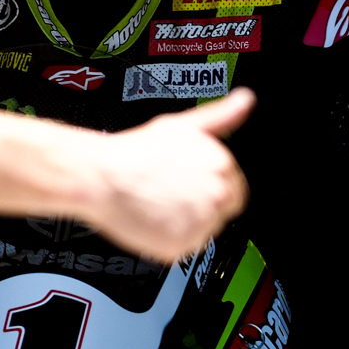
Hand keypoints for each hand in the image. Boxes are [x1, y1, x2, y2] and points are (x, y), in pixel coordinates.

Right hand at [79, 88, 252, 262]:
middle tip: (171, 196)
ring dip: (186, 223)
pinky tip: (153, 219)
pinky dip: (170, 239)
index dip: (211, 187)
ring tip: (159, 205)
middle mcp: (217, 194)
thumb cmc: (134, 152)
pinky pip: (185, 247)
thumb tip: (246, 100)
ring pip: (204, 231)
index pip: (235, 188)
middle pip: (223, 210)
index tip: (190, 186)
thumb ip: (222, 116)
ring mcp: (201, 222)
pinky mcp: (183, 244)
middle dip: (202, 206)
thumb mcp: (182, 124)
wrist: (102, 176)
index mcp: (222, 164)